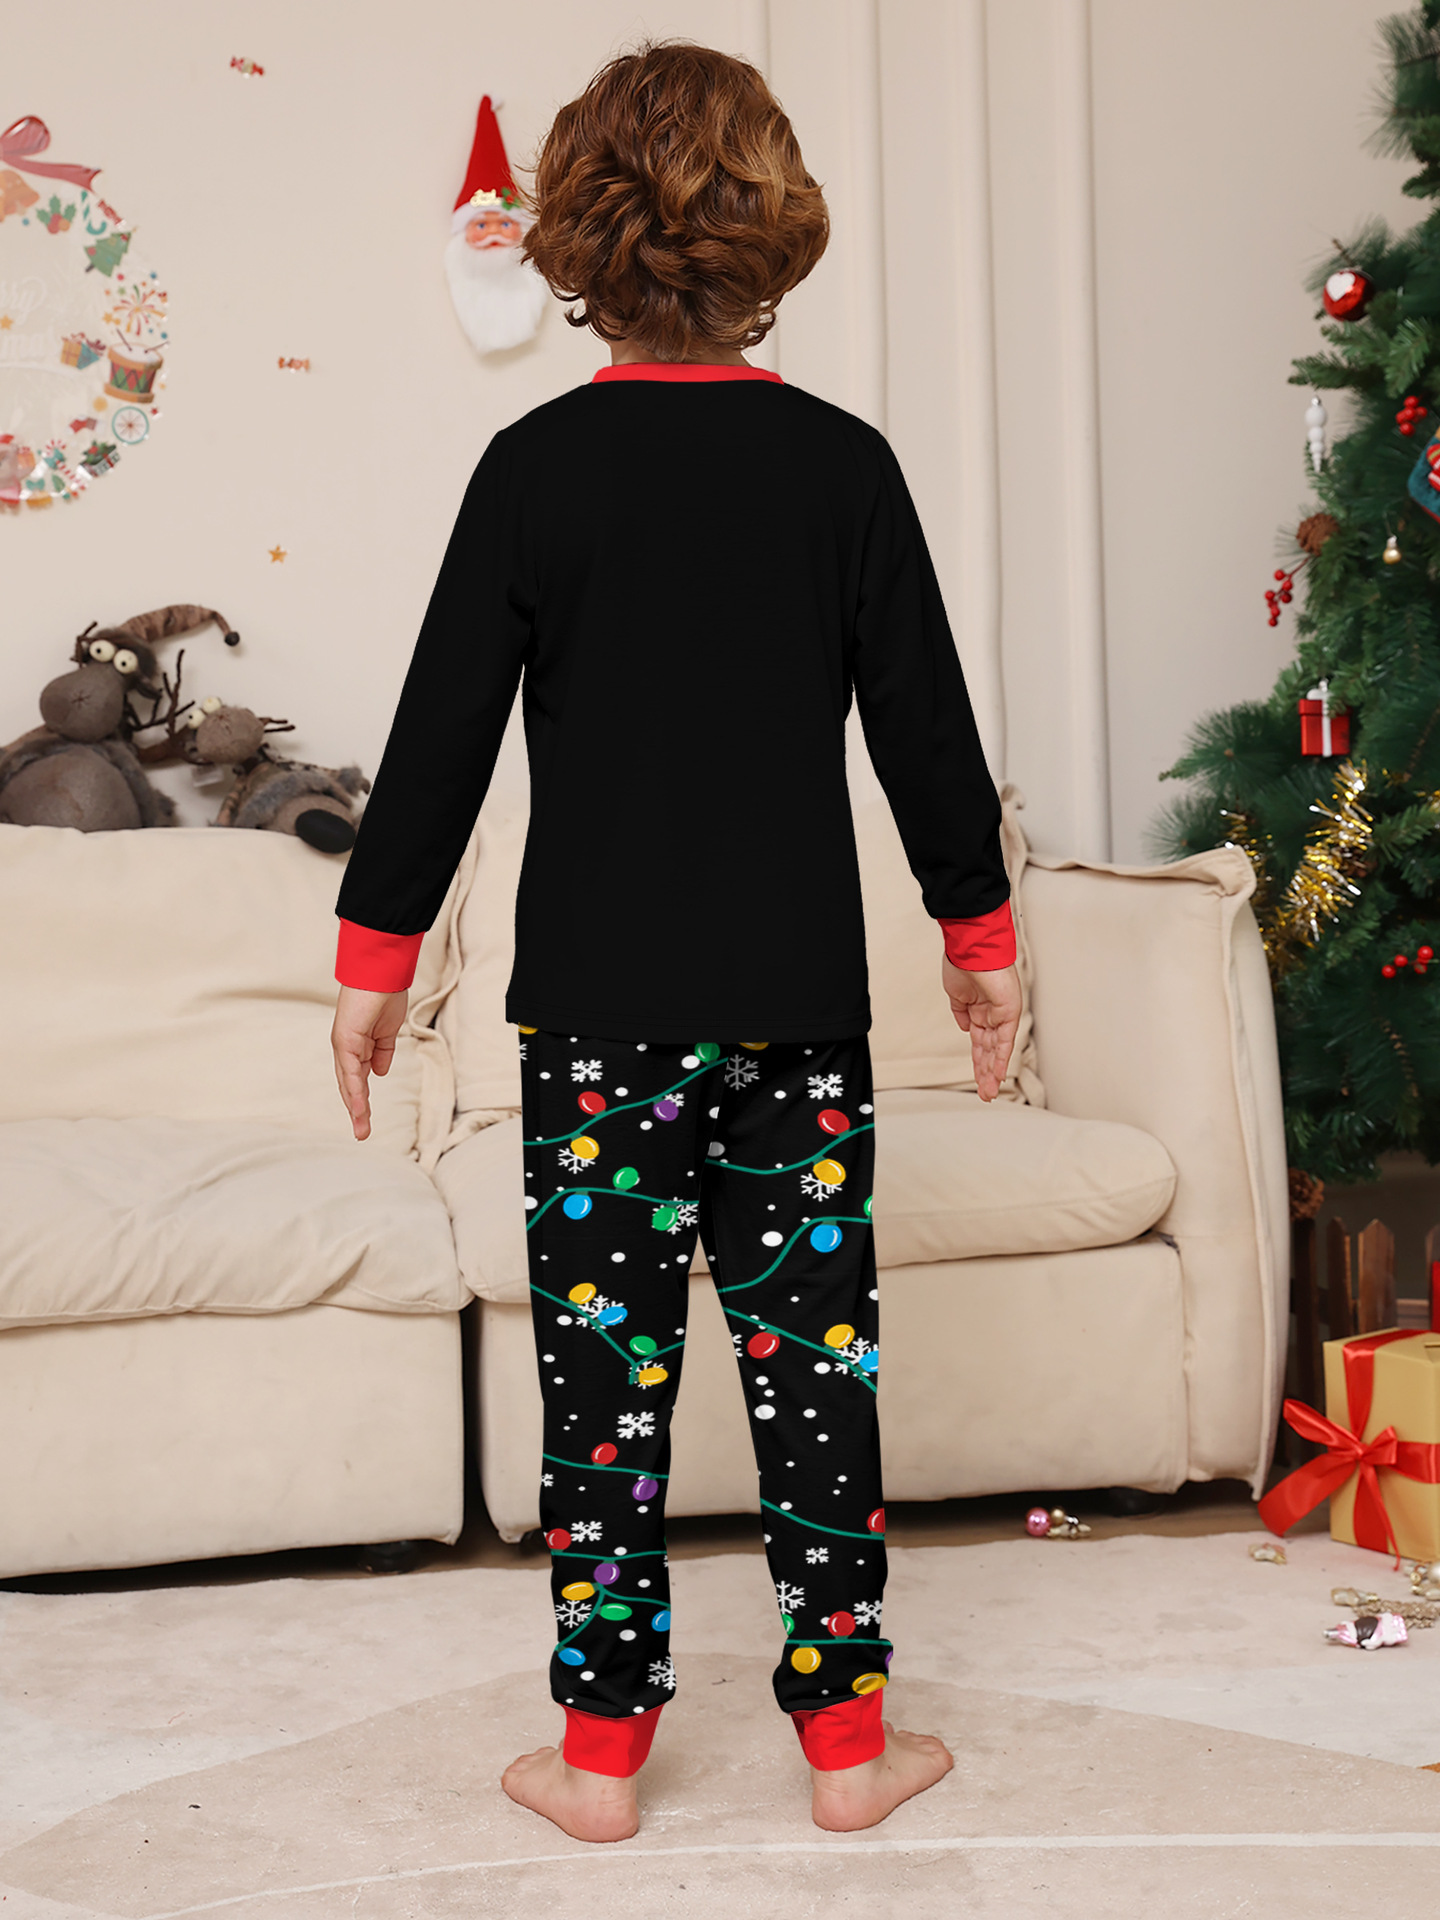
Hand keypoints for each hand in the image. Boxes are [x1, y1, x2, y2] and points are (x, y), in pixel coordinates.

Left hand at [331, 985, 408, 1140]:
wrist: (381, 971)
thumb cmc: (385, 994)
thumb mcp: (390, 1030)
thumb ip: (383, 1051)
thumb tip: (380, 1073)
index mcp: (357, 1045)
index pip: (357, 1078)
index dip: (361, 1099)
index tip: (366, 1118)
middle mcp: (346, 1047)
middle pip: (350, 1085)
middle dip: (357, 1110)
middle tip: (362, 1133)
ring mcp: (344, 1044)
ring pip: (349, 1083)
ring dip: (356, 1107)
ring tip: (362, 1130)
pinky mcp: (346, 1039)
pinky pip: (352, 1070)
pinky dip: (356, 1090)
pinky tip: (360, 1106)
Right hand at [941, 958, 1020, 1102]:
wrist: (970, 949)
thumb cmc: (962, 964)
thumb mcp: (956, 995)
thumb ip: (961, 1013)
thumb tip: (965, 1029)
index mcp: (980, 1011)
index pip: (980, 1043)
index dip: (978, 1062)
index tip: (977, 1080)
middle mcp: (992, 1015)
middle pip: (988, 1051)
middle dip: (985, 1073)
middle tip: (985, 1094)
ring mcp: (1001, 1014)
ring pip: (996, 1050)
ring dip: (991, 1072)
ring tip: (988, 1093)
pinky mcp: (1009, 1012)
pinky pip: (1004, 1040)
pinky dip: (1000, 1058)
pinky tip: (997, 1075)